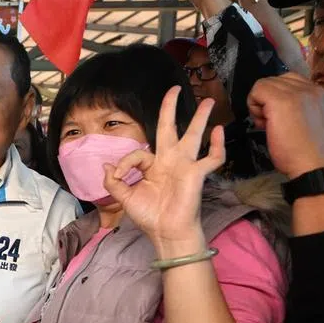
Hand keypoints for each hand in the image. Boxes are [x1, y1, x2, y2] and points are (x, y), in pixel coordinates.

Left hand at [104, 87, 224, 256]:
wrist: (165, 233)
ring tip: (208, 101)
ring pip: (194, 135)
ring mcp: (185, 165)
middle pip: (170, 129)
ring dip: (201, 118)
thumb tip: (105, 166)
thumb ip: (113, 182)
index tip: (115, 175)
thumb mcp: (125, 198)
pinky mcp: (197, 174)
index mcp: (152, 166)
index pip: (138, 152)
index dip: (124, 161)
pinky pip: (212, 157)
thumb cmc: (149, 216)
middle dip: (171, 109)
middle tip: (175, 89)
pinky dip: (217, 145)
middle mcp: (169, 161)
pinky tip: (218, 131)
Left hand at [246, 73, 323, 179]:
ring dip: (259, 103)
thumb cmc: (307, 149)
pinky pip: (257, 90)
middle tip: (272, 122)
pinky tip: (263, 123)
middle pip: (275, 80)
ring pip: (264, 84)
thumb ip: (298, 106)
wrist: (312, 165)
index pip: (289, 81)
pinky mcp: (282, 100)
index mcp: (320, 92)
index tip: (279, 118)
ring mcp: (298, 92)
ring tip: (268, 123)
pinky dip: (253, 106)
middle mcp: (312, 87)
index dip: (277, 98)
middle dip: (267, 100)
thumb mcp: (307, 119)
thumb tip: (273, 103)